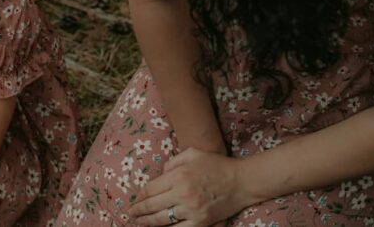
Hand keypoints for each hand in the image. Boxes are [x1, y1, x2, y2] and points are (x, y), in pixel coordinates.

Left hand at [129, 148, 251, 225]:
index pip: (150, 189)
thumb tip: (160, 174)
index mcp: (178, 176)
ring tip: (140, 223)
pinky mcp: (202, 221)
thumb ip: (172, 162)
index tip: (135, 199)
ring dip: (147, 223)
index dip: (140, 196)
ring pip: (162, 220)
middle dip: (138, 211)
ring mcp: (192, 210)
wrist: (242, 181)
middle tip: (131, 213)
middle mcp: (183, 194)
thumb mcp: (192, 153)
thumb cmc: (216, 164)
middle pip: (152, 206)